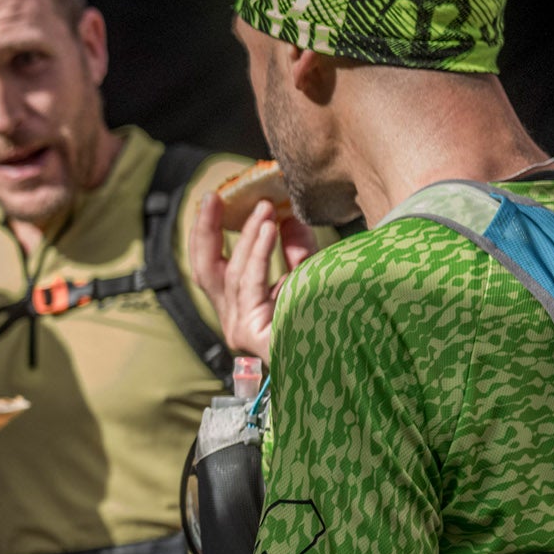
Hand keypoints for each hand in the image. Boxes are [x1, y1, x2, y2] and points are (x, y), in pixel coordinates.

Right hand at [189, 193, 318, 363]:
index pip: (212, 267)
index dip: (207, 233)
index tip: (214, 200)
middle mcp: (233, 319)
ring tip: (264, 208)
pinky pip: (249, 284)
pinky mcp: (252, 333)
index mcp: (240, 308)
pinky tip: (268, 230)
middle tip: (213, 196)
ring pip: (231, 273)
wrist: (348, 356)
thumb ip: (295, 250)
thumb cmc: (329, 321)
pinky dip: (258, 253)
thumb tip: (286, 216)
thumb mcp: (307, 276)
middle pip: (205, 269)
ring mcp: (239, 329)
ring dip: (246, 236)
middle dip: (205, 230)